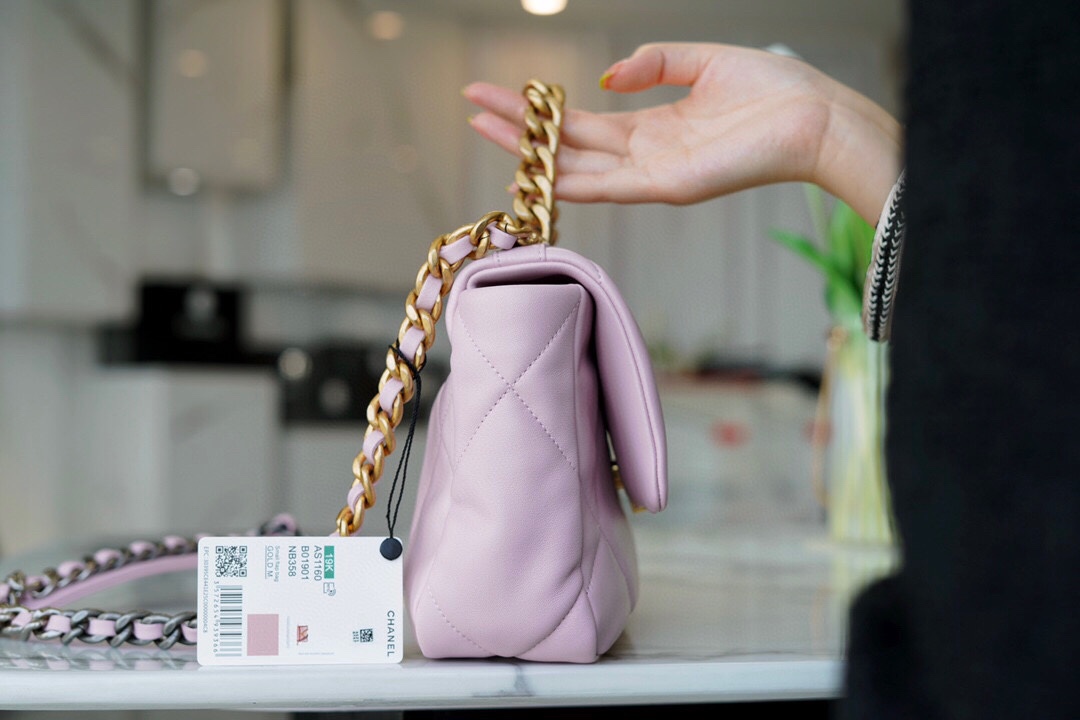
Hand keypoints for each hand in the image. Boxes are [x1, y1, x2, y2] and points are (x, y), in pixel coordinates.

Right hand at [465, 43, 900, 223]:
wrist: (814, 116)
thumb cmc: (771, 89)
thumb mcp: (703, 61)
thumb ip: (654, 63)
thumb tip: (607, 77)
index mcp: (651, 127)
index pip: (580, 122)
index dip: (539, 111)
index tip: (498, 94)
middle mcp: (643, 156)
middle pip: (566, 146)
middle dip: (518, 130)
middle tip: (471, 111)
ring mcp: (651, 176)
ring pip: (575, 168)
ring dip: (529, 153)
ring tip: (483, 130)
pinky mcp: (666, 187)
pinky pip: (605, 186)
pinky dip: (567, 181)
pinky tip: (532, 170)